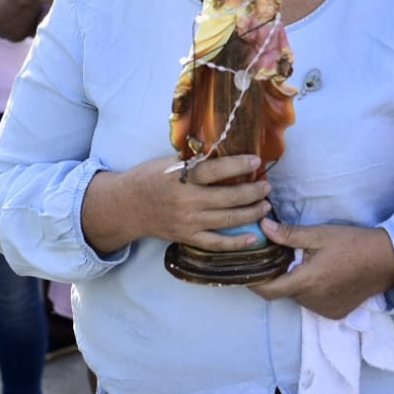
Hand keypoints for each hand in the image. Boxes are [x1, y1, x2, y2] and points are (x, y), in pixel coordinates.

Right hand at [88, 154, 271, 253]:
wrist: (126, 206)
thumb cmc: (148, 178)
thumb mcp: (167, 162)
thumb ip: (193, 160)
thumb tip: (224, 150)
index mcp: (181, 177)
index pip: (215, 170)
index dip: (239, 165)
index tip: (257, 161)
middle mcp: (187, 200)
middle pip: (229, 198)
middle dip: (253, 192)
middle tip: (266, 186)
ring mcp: (188, 222)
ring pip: (228, 220)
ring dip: (251, 213)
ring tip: (265, 205)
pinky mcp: (187, 237)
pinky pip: (216, 243)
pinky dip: (237, 242)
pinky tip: (253, 237)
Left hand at [251, 220, 393, 318]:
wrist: (387, 260)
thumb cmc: (353, 243)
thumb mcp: (319, 234)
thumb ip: (288, 234)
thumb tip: (262, 227)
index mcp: (307, 281)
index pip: (268, 290)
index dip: (253, 282)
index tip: (247, 270)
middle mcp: (313, 301)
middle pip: (284, 291)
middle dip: (280, 275)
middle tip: (284, 255)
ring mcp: (325, 310)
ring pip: (299, 297)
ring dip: (298, 283)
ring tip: (308, 262)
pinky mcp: (336, 314)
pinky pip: (314, 303)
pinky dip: (312, 291)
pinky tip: (324, 274)